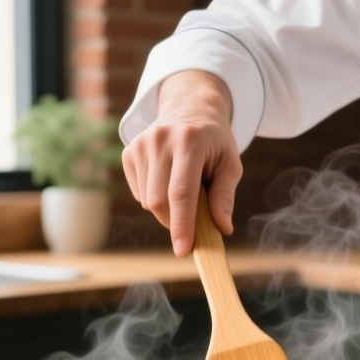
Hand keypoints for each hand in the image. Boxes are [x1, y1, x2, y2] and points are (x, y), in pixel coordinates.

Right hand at [121, 70, 241, 254]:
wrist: (190, 109)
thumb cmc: (214, 143)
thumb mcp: (230, 163)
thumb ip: (225, 195)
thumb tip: (222, 227)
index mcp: (189, 141)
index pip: (181, 192)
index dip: (182, 224)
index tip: (183, 250)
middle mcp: (160, 140)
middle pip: (159, 201)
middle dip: (175, 221)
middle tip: (194, 222)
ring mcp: (140, 145)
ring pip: (148, 201)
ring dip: (167, 209)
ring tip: (184, 189)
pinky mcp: (129, 152)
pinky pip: (139, 194)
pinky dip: (155, 198)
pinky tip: (167, 180)